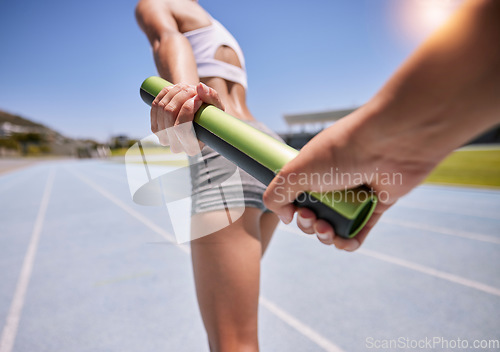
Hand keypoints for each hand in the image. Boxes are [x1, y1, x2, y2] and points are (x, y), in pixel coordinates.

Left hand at [150, 82, 223, 154]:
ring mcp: (163, 138)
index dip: (187, 109)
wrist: (198, 118)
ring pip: (162, 107)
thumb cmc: (210, 115)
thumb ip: (212, 97)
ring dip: (174, 92)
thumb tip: (199, 86)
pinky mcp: (155, 128)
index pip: (181, 128)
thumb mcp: (217, 107)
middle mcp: (176, 146)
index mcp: (192, 148)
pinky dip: (165, 94)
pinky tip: (176, 90)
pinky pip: (156, 105)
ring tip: (187, 88)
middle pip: (169, 114)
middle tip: (193, 89)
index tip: (198, 98)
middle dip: (181, 96)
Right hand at [262, 109, 437, 250]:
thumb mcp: (295, 171)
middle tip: (313, 218)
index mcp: (313, 169)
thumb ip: (277, 194)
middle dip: (308, 225)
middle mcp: (332, 180)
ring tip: (327, 231)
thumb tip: (284, 217)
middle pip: (314, 214)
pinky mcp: (376, 205)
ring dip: (326, 235)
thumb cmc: (341, 152)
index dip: (293, 209)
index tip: (296, 211)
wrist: (389, 144)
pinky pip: (360, 230)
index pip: (296, 196)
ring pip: (335, 225)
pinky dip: (350, 240)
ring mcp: (354, 193)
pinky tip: (345, 242)